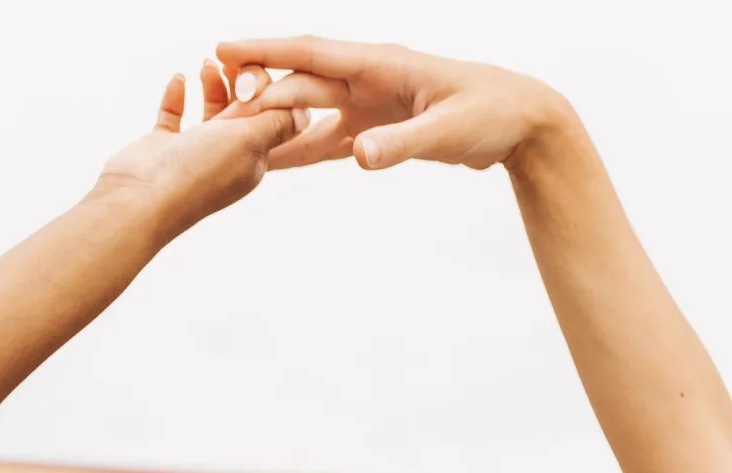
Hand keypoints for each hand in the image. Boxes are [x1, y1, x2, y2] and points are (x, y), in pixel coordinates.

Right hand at [94, 66, 295, 242]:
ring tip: (206, 64)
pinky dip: (178, 95)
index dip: (265, 90)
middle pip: (242, 110)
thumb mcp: (249, 142)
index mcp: (252, 161)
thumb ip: (277, 123)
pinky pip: (174, 115)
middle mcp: (225, 157)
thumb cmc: (196, 174)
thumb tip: (304, 114)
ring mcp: (193, 153)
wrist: (141, 201)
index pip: (269, 117)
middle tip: (230, 60)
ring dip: (212, 84)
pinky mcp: (163, 148)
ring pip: (211, 109)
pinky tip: (179, 79)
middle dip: (240, 80)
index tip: (253, 71)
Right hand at [214, 35, 562, 173]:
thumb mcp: (446, 133)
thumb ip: (399, 145)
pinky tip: (271, 163)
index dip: (266, 52)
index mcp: (381, 65)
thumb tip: (355, 155)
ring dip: (271, 123)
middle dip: (256, 92)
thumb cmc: (490, 115)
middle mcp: (368, 78)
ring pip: (308, 111)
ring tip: (225, 138)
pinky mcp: (377, 128)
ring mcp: (369, 103)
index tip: (223, 50)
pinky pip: (327, 138)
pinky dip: (298, 149)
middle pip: (300, 83)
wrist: (521, 121)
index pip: (312, 54)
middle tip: (211, 111)